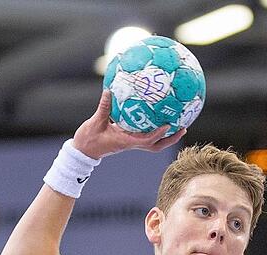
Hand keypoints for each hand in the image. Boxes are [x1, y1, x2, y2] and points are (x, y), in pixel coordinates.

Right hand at [72, 90, 186, 159]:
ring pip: (154, 144)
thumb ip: (104, 107)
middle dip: (171, 139)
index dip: (158, 133)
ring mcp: (132, 143)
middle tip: (183, 128)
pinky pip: (147, 136)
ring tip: (179, 126)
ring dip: (167, 137)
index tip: (168, 125)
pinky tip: (160, 120)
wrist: (83, 151)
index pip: (147, 140)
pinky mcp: (129, 140)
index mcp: (126, 141)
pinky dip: (156, 131)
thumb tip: (108, 90)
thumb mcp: (95, 122)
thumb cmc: (88, 138)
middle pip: (157, 146)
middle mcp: (132, 143)